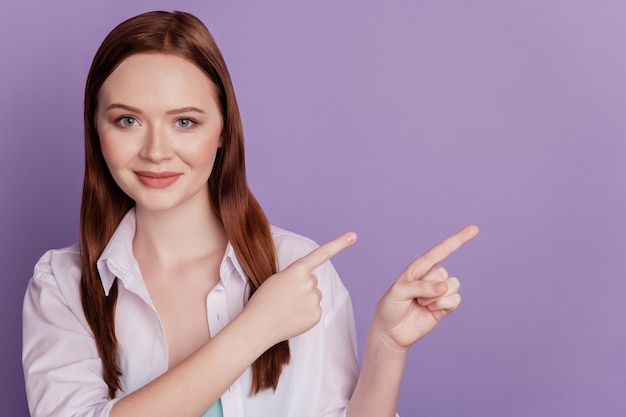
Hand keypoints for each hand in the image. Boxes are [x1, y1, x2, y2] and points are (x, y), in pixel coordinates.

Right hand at [244, 232, 356, 345]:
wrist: (258, 325)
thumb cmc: (264, 300)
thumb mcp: (277, 278)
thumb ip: (297, 276)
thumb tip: (312, 288)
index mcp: (297, 269)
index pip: (322, 253)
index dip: (339, 243)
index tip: (354, 236)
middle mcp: (309, 282)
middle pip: (312, 280)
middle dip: (301, 287)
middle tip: (284, 296)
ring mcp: (314, 299)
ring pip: (314, 295)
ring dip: (303, 300)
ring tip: (286, 307)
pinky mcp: (317, 315)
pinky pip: (315, 309)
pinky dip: (305, 313)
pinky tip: (293, 317)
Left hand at [371, 225, 478, 351]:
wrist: (391, 332)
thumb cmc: (390, 307)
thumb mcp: (398, 292)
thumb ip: (420, 287)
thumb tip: (444, 287)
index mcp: (418, 267)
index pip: (441, 250)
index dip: (458, 239)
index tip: (475, 228)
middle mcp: (431, 277)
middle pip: (443, 273)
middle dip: (428, 287)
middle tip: (414, 297)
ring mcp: (440, 292)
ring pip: (453, 285)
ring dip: (437, 298)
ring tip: (421, 304)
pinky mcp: (445, 307)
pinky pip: (456, 300)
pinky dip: (444, 306)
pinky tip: (431, 310)